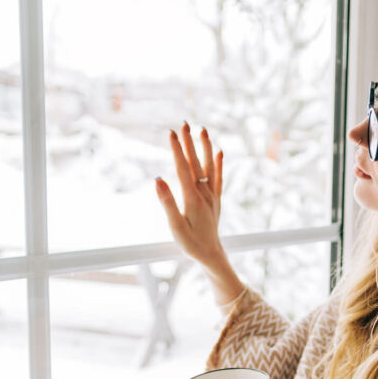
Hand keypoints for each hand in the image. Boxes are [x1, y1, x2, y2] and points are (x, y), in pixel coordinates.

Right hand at [155, 121, 224, 266]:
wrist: (211, 255)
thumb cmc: (190, 244)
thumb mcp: (175, 226)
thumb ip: (167, 202)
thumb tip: (158, 179)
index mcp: (192, 198)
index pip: (183, 168)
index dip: (176, 149)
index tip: (170, 132)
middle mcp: (204, 193)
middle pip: (195, 163)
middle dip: (189, 142)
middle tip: (184, 123)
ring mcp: (212, 195)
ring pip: (209, 166)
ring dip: (205, 147)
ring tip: (203, 129)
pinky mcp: (216, 200)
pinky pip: (219, 178)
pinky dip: (219, 164)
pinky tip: (219, 152)